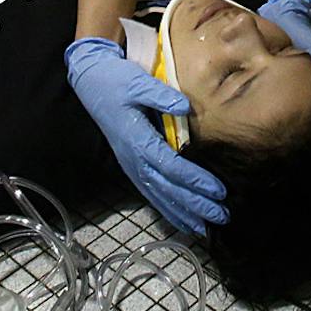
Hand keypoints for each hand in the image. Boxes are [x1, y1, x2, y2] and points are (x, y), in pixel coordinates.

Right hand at [65, 37, 226, 233]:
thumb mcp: (137, 82)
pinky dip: (167, 208)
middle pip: (167, 188)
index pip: (171, 166)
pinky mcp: (131, 164)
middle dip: (195, 205)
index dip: (194, 180)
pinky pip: (150, 192)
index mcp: (137, 140)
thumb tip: (185, 107)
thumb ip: (161, 96)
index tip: (217, 190)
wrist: (90, 81)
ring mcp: (130, 164)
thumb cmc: (115, 81)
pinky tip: (181, 219)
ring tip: (204, 229)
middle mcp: (133, 158)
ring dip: (182, 213)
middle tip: (221, 216)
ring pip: (158, 196)